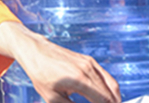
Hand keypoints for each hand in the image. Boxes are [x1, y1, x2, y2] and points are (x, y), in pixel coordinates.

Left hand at [0, 21, 120, 102]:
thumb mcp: (52, 97)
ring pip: (112, 84)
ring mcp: (90, 63)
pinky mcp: (88, 60)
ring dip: (113, 97)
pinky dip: (109, 88)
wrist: (34, 51)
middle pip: (111, 94)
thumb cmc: (40, 73)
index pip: (104, 101)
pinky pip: (105, 76)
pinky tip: (103, 96)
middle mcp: (88, 69)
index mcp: (80, 80)